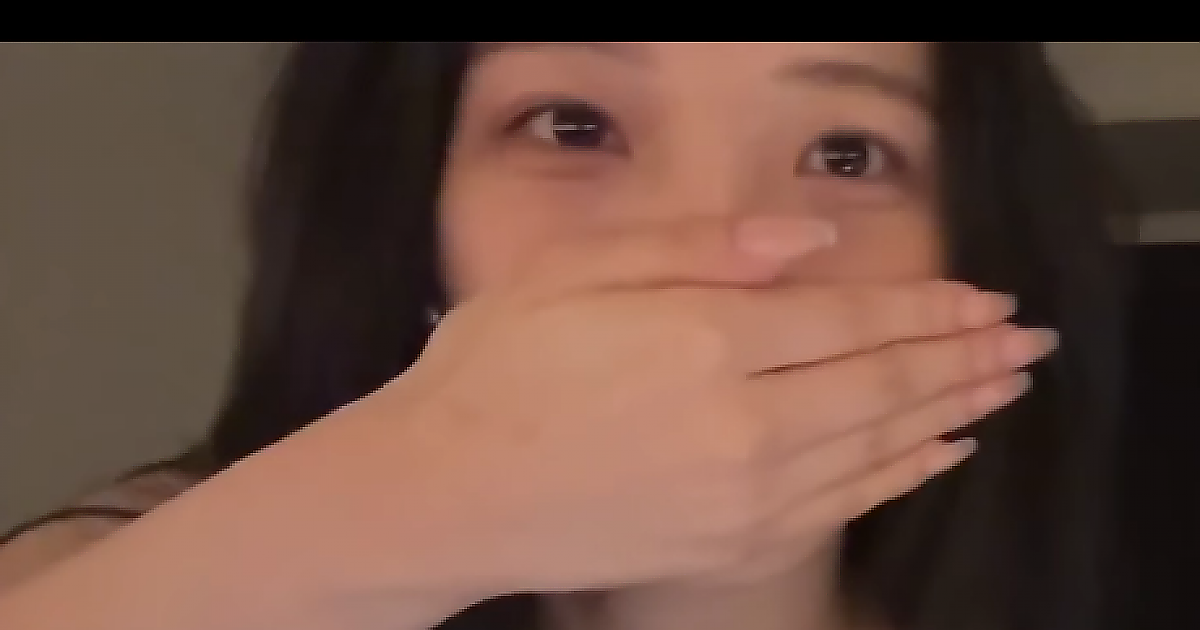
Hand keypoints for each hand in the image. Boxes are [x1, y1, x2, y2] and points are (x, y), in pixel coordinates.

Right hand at [374, 212, 1052, 594]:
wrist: (443, 494)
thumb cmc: (495, 371)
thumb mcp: (574, 271)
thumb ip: (697, 248)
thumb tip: (809, 240)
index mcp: (703, 339)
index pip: (850, 316)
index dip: (927, 306)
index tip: (983, 298)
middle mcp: (742, 422)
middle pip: (886, 382)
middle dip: (965, 357)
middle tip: (1025, 341)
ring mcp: (743, 496)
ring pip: (880, 445)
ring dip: (954, 411)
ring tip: (1005, 386)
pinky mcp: (732, 545)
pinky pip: (846, 505)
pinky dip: (905, 474)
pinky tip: (941, 452)